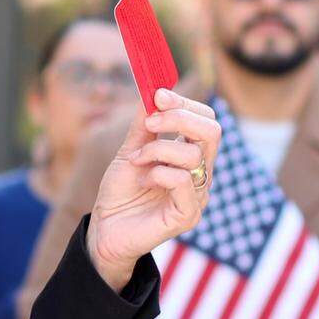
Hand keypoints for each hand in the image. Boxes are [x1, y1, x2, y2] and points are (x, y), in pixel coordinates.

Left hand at [87, 89, 220, 291]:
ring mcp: (198, 195)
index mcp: (191, 155)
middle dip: (178, 118)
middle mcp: (201, 173)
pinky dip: (159, 172)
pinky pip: (184, 181)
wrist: (105, 228)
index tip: (157, 95)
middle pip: (212, 131)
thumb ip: (144, 125)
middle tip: (151, 121)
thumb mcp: (130, 150)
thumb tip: (154, 90)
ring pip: (194, 155)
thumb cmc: (121, 191)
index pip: (206, 120)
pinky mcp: (188, 215)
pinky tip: (144, 180)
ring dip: (157, 149)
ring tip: (136, 161)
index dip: (185, 103)